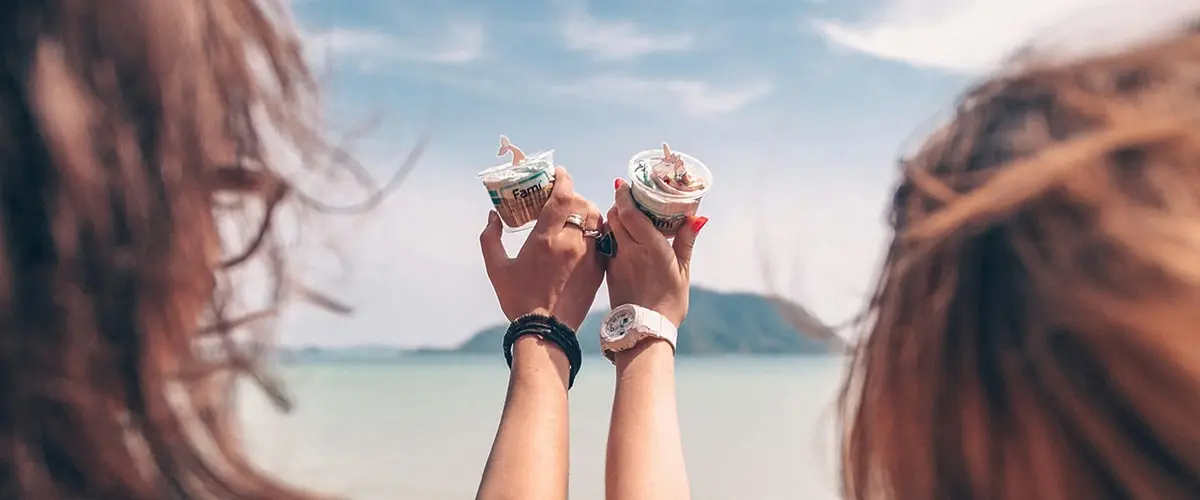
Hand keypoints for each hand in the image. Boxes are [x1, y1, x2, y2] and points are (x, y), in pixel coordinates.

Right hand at [481, 167, 605, 330]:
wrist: (546, 332)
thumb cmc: (518, 300)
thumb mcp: (496, 268)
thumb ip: (490, 238)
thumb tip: (492, 216)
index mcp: (545, 237)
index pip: (562, 194)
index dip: (561, 178)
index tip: (557, 173)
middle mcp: (571, 241)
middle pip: (581, 202)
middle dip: (572, 195)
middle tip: (560, 197)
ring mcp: (588, 255)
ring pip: (595, 218)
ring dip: (586, 210)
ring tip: (573, 215)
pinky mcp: (598, 268)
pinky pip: (603, 238)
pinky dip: (595, 230)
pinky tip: (584, 234)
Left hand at [605, 179, 707, 325]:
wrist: (645, 331)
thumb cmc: (670, 302)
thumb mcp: (683, 271)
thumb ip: (687, 241)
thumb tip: (697, 218)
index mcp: (651, 247)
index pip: (629, 212)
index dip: (625, 195)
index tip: (625, 184)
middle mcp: (630, 251)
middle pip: (615, 216)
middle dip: (619, 203)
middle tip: (627, 197)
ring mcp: (616, 261)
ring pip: (608, 229)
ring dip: (614, 219)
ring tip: (625, 216)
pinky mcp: (609, 272)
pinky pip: (607, 245)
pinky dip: (611, 236)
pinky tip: (621, 238)